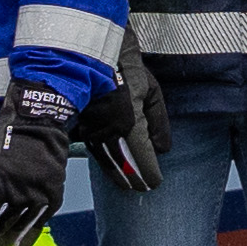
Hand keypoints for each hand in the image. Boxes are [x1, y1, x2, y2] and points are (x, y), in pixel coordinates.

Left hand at [0, 93, 74, 245]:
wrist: (37, 121)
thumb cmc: (3, 140)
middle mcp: (17, 194)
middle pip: (4, 227)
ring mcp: (38, 194)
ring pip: (24, 225)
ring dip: (14, 237)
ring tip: (8, 244)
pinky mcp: (54, 193)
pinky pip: (42, 218)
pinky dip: (34, 229)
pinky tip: (26, 237)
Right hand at [74, 61, 174, 197]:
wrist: (95, 56)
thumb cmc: (128, 72)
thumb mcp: (152, 93)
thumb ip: (159, 123)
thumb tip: (162, 149)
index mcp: (130, 120)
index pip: (142, 156)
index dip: (150, 172)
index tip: (155, 182)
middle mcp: (110, 129)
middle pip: (124, 163)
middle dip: (135, 178)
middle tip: (143, 188)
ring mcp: (94, 129)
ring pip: (107, 161)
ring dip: (118, 176)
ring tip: (128, 186)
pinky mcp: (84, 127)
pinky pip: (95, 151)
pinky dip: (104, 163)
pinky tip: (110, 169)